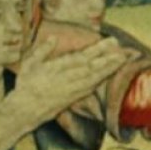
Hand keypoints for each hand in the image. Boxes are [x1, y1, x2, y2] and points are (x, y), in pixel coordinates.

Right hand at [10, 36, 136, 119]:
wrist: (25, 110)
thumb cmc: (26, 85)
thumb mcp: (29, 64)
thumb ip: (42, 50)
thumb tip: (53, 38)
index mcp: (57, 68)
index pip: (82, 56)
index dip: (98, 49)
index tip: (111, 42)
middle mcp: (68, 78)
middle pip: (93, 67)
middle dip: (110, 59)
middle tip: (125, 51)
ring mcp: (73, 89)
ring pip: (95, 77)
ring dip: (109, 68)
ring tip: (122, 60)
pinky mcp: (75, 98)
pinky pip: (91, 87)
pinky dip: (102, 79)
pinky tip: (111, 74)